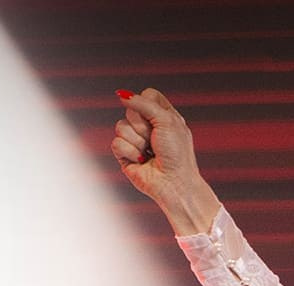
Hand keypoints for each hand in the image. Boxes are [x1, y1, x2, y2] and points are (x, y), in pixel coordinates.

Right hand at [113, 87, 218, 234]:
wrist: (174, 182)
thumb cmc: (177, 154)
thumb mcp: (166, 120)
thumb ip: (144, 104)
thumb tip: (122, 95)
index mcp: (163, 115)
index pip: (146, 95)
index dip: (148, 104)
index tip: (159, 118)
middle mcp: (148, 126)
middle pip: (131, 110)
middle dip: (143, 126)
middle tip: (156, 140)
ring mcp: (135, 140)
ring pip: (120, 126)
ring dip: (138, 141)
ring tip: (150, 153)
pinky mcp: (124, 154)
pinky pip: (116, 143)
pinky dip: (131, 152)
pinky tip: (142, 161)